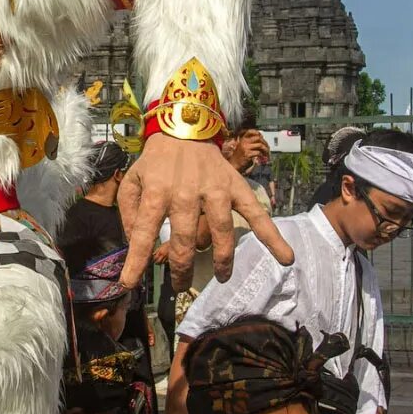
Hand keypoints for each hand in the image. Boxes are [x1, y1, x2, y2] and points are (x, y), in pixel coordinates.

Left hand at [118, 135, 292, 288]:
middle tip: (180, 286)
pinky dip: (272, 235)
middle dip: (181, 270)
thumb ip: (127, 211)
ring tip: (221, 277)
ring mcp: (214, 191)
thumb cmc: (156, 161)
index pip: (144, 233)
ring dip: (221, 259)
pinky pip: (255, 213)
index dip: (136, 261)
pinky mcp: (235, 188)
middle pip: (184, 241)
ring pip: (220, 233)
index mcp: (156, 192)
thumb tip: (133, 243)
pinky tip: (285, 256)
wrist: (184, 127)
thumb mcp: (132, 180)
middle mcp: (185, 194)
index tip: (129, 284)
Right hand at [229, 134, 268, 172]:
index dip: (257, 132)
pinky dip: (262, 155)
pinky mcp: (248, 154)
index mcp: (243, 139)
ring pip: (260, 145)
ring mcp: (246, 148)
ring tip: (266, 153)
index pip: (250, 131)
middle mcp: (244, 142)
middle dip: (265, 143)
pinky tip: (261, 157)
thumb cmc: (240, 156)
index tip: (262, 137)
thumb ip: (251, 143)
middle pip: (258, 138)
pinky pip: (258, 153)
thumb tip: (262, 141)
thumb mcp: (244, 147)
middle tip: (267, 147)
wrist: (234, 164)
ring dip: (265, 150)